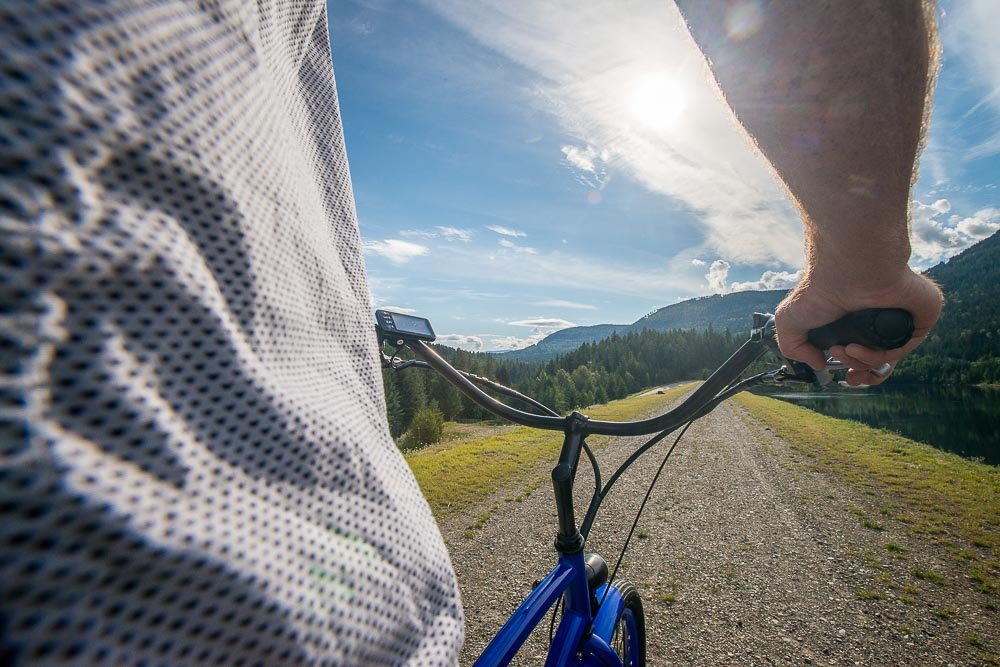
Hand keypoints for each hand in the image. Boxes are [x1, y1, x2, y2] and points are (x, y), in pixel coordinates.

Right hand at [774, 268, 942, 385]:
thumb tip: (819, 365)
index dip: (855, 367)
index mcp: (857, 321)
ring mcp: (902, 319)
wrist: (845, 271)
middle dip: (863, 373)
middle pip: (881, 359)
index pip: (864, 352)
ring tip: (843, 351)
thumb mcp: (790, 322)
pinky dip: (880, 355)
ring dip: (863, 363)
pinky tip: (857, 347)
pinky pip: (904, 347)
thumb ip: (794, 348)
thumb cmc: (819, 289)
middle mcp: (880, 320)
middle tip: (848, 376)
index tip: (844, 376)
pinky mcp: (920, 317)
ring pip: (891, 356)